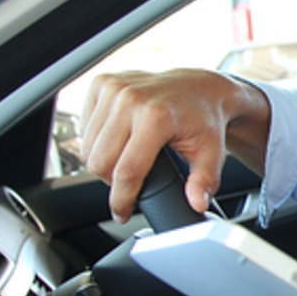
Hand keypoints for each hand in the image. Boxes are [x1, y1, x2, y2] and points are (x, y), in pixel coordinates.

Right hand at [79, 69, 269, 221]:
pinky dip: (96, 141)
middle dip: (112, 181)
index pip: (126, 171)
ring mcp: (113, 87)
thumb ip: (204, 180)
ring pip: (88, 147)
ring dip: (102, 161)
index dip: (121, 199)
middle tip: (131, 181)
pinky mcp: (101, 82)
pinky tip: (117, 140)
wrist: (199, 87)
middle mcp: (130, 98)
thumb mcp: (211, 153)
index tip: (122, 213)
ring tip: (126, 159)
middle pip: (100, 162)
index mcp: (155, 116)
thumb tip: (197, 203)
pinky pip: (85, 127)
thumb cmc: (204, 119)